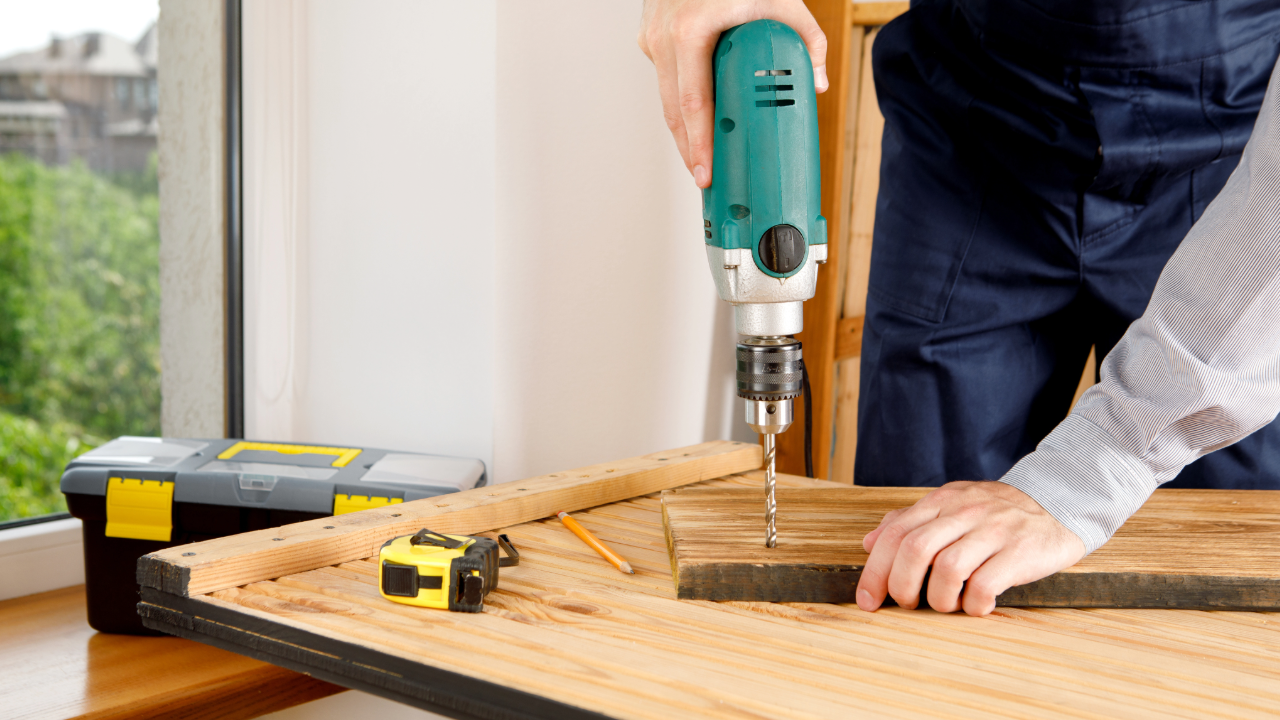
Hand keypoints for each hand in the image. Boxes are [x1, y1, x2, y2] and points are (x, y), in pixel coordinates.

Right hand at [638, 0, 827, 187]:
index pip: (692, 103)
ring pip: (665, 97)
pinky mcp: (652, 36)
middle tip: (706, 180)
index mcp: (690, 30)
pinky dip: (681, 102)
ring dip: (684, 131)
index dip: (699, 144)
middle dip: (690, 151)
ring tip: (703, 160)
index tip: (707, 170)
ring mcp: (653, 36)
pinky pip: (666, 78)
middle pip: (673, 111)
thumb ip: (806, 39)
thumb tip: (816, 79)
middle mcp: (665, 36)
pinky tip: (698, 122)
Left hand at [855, 481, 1086, 615]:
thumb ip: (910, 522)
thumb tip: (869, 543)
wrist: (1059, 502)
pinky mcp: (1020, 552)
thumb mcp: (951, 505)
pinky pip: (984, 584)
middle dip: (901, 586)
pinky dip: (973, 604)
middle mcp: (963, 512)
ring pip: (947, 568)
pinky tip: (977, 605)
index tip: (867, 601)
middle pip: (915, 550)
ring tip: (947, 604)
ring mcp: (992, 531)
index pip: (894, 534)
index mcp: (941, 502)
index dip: (874, 571)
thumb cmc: (997, 512)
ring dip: (939, 598)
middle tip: (908, 604)